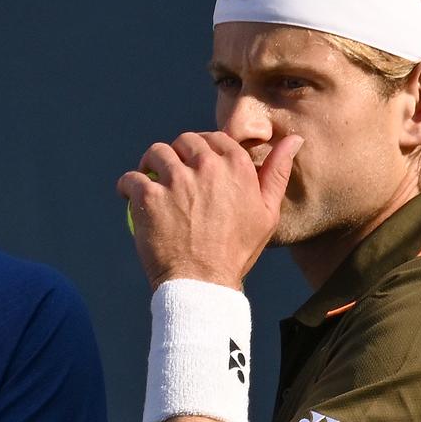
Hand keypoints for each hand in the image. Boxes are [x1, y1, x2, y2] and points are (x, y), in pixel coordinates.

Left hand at [115, 132, 300, 288]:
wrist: (203, 283)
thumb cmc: (236, 252)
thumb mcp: (267, 213)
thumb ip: (277, 172)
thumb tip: (293, 139)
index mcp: (236, 166)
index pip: (215, 137)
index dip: (203, 148)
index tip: (196, 163)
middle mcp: (206, 166)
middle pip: (184, 141)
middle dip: (177, 152)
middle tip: (173, 173)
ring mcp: (175, 180)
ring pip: (155, 153)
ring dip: (150, 163)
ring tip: (150, 179)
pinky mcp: (149, 196)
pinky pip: (130, 178)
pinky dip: (126, 185)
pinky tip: (128, 195)